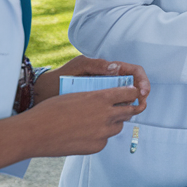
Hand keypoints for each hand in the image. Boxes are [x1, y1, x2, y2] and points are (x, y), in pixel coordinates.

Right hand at [0, 84, 141, 171]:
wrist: (35, 133)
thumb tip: (107, 99)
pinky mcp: (97, 147)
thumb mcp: (76, 95)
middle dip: (128, 108)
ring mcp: (103, 133)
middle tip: (125, 108)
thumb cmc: (51, 110)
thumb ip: (95, 97)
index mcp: (101, 98)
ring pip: (118, 126)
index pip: (130, 93)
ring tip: (98, 121)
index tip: (131, 94)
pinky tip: (86, 134)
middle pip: (130, 111)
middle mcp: (106, 115)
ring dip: (113, 123)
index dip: (132, 93)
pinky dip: (100, 136)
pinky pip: (105, 140)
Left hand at [35, 56, 150, 108]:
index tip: (142, 92)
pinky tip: (116, 121)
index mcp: (108, 70)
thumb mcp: (78, 67)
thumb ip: (96, 65)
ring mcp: (105, 96)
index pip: (133, 72)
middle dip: (142, 96)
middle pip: (135, 87)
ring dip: (132, 107)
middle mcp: (110, 82)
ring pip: (127, 101)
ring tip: (130, 114)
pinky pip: (114, 112)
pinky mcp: (99, 108)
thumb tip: (116, 68)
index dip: (142, 81)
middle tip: (140, 106)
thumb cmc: (60, 77)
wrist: (44, 93)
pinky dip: (119, 116)